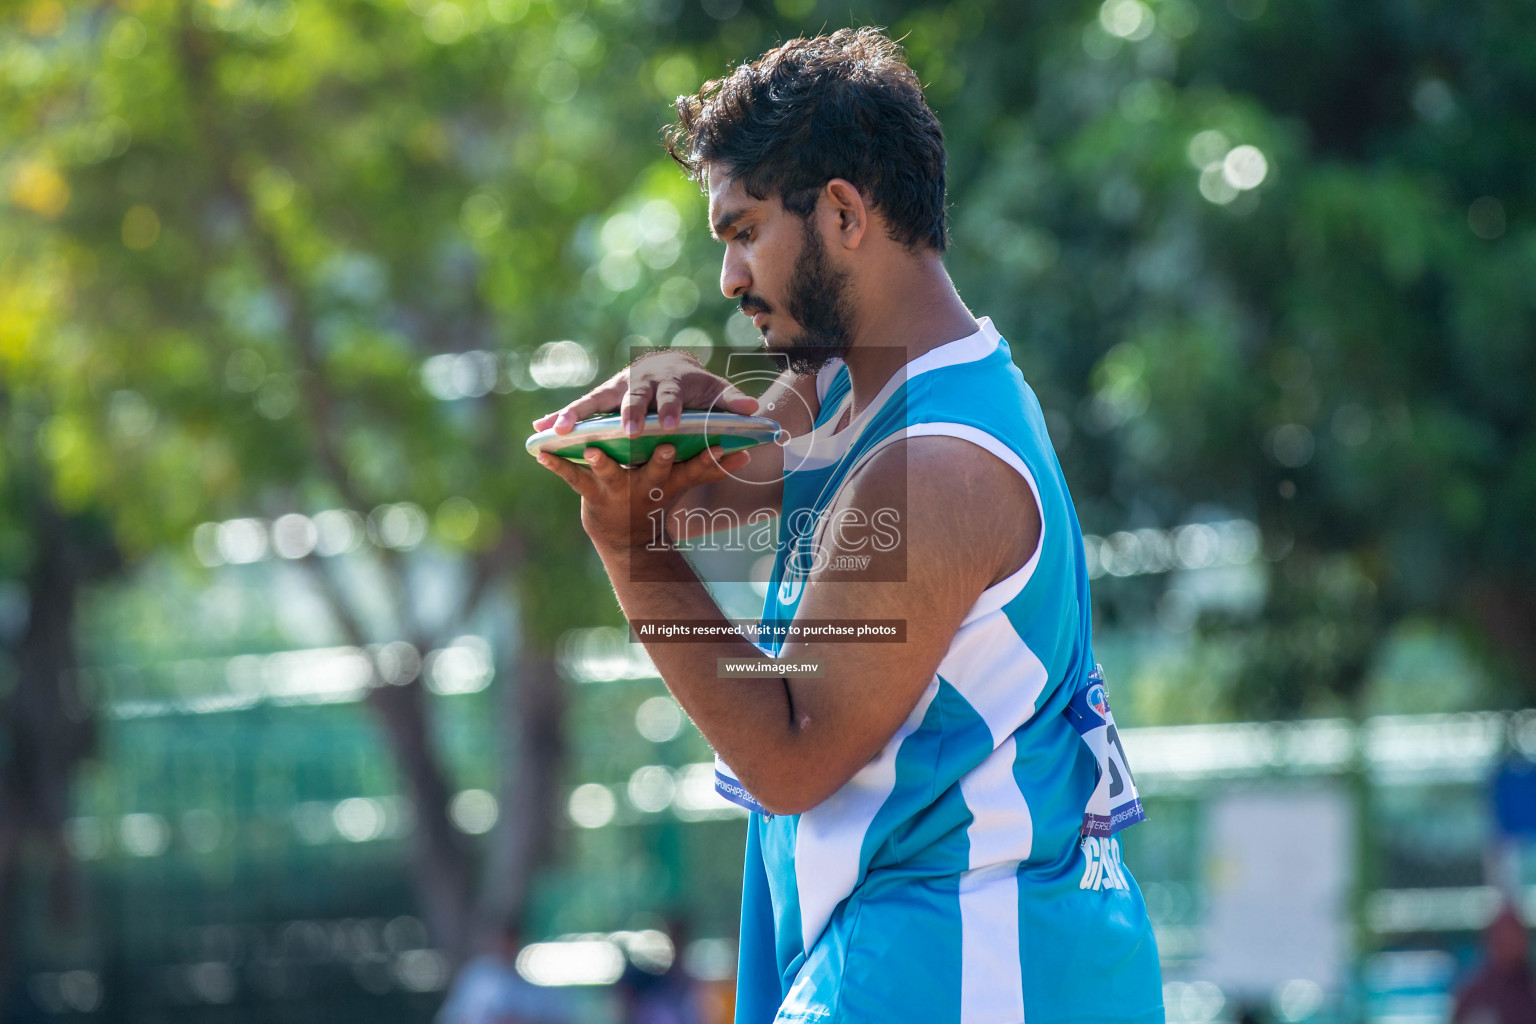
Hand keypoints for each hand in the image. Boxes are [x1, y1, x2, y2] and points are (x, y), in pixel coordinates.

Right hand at [531, 350, 759, 437]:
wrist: (673, 365)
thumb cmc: (697, 386)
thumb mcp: (716, 392)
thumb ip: (730, 401)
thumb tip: (753, 409)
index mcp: (670, 381)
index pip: (672, 395)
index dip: (672, 409)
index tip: (671, 426)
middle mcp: (640, 381)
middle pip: (632, 396)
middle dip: (629, 413)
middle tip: (626, 432)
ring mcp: (617, 387)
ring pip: (596, 400)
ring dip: (577, 413)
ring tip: (558, 429)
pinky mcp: (601, 397)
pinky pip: (579, 408)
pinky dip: (560, 418)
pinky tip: (539, 432)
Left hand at [534, 443, 751, 552]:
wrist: (626, 539)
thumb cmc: (657, 498)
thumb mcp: (686, 483)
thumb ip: (715, 466)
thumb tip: (748, 453)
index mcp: (668, 479)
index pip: (694, 468)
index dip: (709, 458)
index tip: (721, 445)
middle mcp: (643, 485)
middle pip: (653, 471)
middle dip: (657, 460)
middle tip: (662, 446)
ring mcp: (616, 489)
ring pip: (609, 472)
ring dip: (600, 461)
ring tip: (592, 447)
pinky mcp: (589, 492)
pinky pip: (571, 477)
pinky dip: (556, 465)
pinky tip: (541, 452)